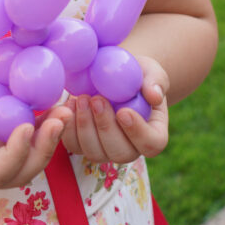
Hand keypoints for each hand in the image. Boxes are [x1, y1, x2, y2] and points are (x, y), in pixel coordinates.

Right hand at [0, 74, 63, 189]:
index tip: (27, 125)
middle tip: (59, 120)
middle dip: (45, 147)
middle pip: (24, 168)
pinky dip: (46, 123)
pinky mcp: (8, 135)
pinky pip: (32, 135)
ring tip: (65, 110)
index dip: (17, 153)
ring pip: (33, 153)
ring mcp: (1, 150)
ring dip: (51, 136)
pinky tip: (57, 103)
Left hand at [46, 55, 168, 162]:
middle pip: (120, 152)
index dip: (137, 132)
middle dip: (106, 127)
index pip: (151, 143)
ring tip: (82, 98)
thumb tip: (154, 96)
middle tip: (97, 100)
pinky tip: (70, 104)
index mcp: (153, 134)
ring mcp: (106, 150)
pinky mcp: (84, 145)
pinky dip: (69, 127)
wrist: (114, 76)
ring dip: (85, 127)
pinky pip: (74, 145)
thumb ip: (156, 82)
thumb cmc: (137, 74)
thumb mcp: (151, 72)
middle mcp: (131, 148)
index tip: (123, 111)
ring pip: (95, 152)